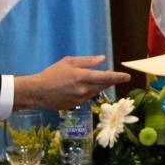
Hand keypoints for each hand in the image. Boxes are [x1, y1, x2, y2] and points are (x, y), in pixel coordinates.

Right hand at [14, 55, 130, 109]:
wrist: (38, 92)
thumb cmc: (52, 73)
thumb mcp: (69, 62)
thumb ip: (87, 61)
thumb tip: (102, 59)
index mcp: (82, 77)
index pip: (105, 77)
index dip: (118, 77)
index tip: (127, 76)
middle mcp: (84, 90)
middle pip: (103, 86)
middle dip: (111, 81)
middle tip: (117, 76)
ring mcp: (80, 99)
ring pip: (96, 92)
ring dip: (101, 86)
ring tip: (102, 79)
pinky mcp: (75, 106)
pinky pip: (87, 97)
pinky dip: (90, 91)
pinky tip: (86, 87)